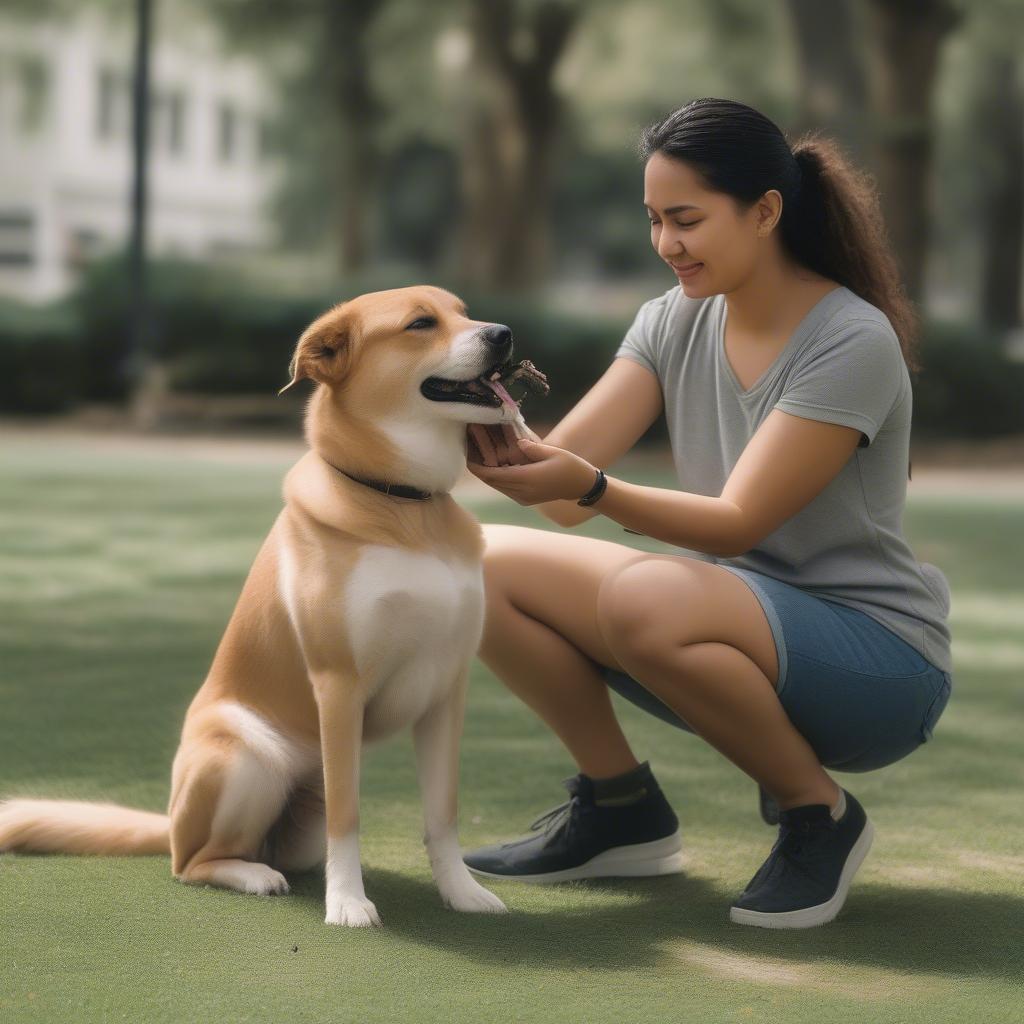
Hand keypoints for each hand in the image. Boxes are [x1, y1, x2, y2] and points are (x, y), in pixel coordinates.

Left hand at [465, 424, 597, 506]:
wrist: (582, 487)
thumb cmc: (570, 466)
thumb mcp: (553, 452)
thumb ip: (532, 447)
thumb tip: (516, 442)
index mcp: (528, 479)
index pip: (494, 475)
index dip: (478, 467)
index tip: (467, 457)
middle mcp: (522, 492)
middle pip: (492, 482)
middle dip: (480, 469)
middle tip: (470, 452)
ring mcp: (523, 498)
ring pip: (497, 486)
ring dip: (487, 474)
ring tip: (477, 458)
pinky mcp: (525, 499)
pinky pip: (505, 489)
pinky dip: (497, 478)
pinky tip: (493, 466)